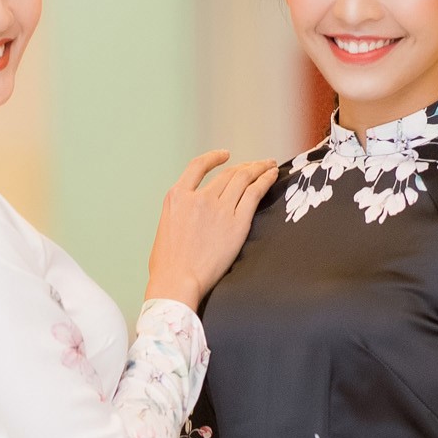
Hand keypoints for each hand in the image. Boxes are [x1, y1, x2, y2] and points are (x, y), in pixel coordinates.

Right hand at [146, 149, 277, 308]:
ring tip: (269, 166)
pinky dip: (265, 180)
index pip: (198, 166)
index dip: (213, 158)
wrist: (177, 282)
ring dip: (258, 169)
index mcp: (177, 197)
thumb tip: (189, 216)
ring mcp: (219, 208)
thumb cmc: (167, 267)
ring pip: (244, 179)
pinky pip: (255, 193)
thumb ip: (180, 214)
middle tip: (257, 165)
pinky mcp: (237, 223)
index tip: (225, 155)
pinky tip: (272, 175)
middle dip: (245, 166)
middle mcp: (199, 197)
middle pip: (228, 174)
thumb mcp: (165, 229)